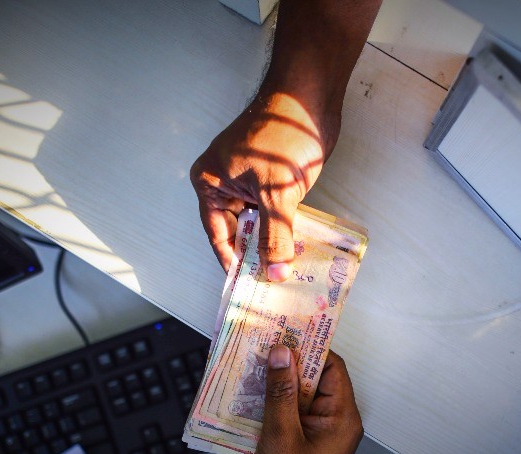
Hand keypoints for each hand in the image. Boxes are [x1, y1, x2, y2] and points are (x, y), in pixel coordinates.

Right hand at [190, 91, 337, 280]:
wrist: (310, 97)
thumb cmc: (282, 135)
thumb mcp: (276, 192)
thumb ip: (275, 235)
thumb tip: (275, 272)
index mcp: (211, 183)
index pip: (218, 235)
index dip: (234, 263)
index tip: (248, 288)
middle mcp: (225, 185)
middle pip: (238, 233)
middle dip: (256, 257)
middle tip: (272, 286)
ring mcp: (250, 183)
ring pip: (259, 225)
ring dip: (274, 245)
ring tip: (287, 274)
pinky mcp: (273, 181)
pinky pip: (275, 214)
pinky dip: (286, 230)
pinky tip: (299, 250)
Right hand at [255, 345, 363, 453]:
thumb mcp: (280, 435)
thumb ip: (281, 392)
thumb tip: (281, 351)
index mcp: (343, 417)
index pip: (333, 368)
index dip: (310, 348)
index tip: (284, 333)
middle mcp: (339, 419)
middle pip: (319, 377)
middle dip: (292, 362)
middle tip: (263, 344)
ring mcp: (325, 429)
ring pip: (306, 392)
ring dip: (282, 380)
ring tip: (255, 363)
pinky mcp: (311, 437)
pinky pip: (298, 408)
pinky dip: (280, 399)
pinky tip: (257, 391)